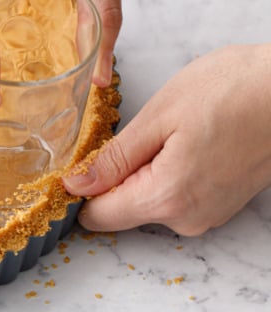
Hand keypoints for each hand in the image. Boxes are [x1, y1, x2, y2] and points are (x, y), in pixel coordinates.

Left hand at [63, 45, 270, 235]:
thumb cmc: (234, 91)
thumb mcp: (160, 116)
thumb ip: (114, 158)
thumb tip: (76, 184)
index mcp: (166, 199)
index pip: (97, 217)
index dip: (80, 188)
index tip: (82, 157)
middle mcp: (186, 219)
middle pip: (122, 209)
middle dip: (116, 174)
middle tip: (140, 130)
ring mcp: (207, 215)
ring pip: (149, 200)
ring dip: (145, 169)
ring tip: (172, 130)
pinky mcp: (220, 204)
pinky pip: (175, 194)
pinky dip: (169, 170)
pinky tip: (187, 137)